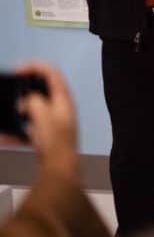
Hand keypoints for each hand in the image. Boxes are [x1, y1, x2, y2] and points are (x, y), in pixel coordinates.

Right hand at [15, 61, 78, 181]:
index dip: (34, 67)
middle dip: (23, 89)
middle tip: (11, 90)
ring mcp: (54, 121)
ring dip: (17, 110)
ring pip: (32, 109)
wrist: (59, 169)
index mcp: (63, 99)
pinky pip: (27, 127)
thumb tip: (26, 101)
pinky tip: (6, 137)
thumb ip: (33, 101)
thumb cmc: (56, 143)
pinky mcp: (46, 134)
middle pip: (41, 89)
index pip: (51, 73)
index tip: (18, 70)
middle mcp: (61, 108)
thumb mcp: (42, 116)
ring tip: (7, 114)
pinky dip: (16, 130)